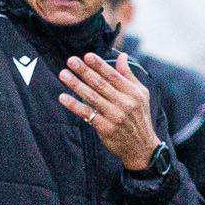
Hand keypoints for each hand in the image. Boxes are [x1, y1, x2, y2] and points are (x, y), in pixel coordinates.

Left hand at [58, 53, 158, 170]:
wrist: (141, 148)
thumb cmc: (139, 118)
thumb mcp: (141, 95)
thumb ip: (129, 76)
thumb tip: (122, 56)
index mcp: (133, 92)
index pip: (113, 75)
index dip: (99, 65)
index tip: (87, 55)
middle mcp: (124, 103)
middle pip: (100, 84)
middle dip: (84, 71)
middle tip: (70, 60)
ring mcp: (114, 116)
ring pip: (91, 97)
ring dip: (76, 85)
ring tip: (63, 74)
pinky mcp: (105, 128)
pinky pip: (86, 114)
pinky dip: (74, 105)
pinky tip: (63, 97)